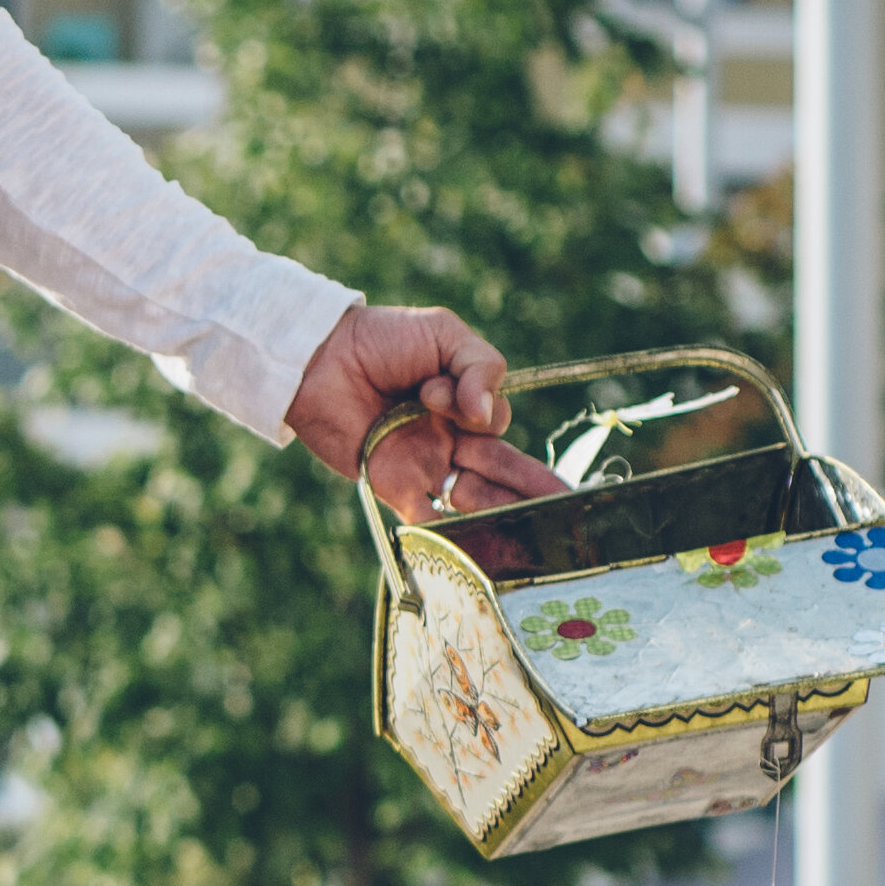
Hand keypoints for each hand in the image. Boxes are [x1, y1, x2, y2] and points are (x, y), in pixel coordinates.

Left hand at [281, 304, 562, 516]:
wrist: (318, 357)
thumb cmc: (380, 338)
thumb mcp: (444, 335)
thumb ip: (480, 366)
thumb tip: (484, 414)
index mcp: (465, 405)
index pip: (499, 427)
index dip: (491, 418)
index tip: (461, 407)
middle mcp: (449, 440)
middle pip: (500, 473)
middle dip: (532, 491)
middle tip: (565, 511)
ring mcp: (424, 466)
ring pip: (475, 499)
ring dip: (500, 512)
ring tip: (527, 530)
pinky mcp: (395, 487)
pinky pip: (430, 519)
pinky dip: (453, 536)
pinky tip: (480, 550)